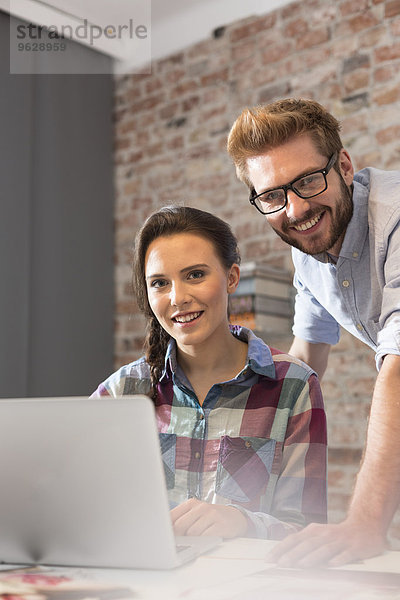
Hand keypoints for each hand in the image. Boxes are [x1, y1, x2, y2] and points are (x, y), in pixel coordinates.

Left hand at [171, 498, 247, 537]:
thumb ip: (181, 520)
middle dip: (179, 537)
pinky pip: (205, 537)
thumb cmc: (211, 518)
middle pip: (180, 525)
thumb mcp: (196, 514)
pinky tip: (208, 538)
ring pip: (192, 533)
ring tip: (200, 537)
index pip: (172, 516)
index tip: (164, 537)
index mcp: (191, 503)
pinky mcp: (221, 525)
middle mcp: (201, 507)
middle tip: (183, 542)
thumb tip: (165, 534)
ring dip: (194, 540)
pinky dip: (204, 542)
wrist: (235, 518)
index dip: (166, 530)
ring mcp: (212, 515)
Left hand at [267, 519, 386, 567]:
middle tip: (282, 564)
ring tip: (301, 565)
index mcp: (314, 531)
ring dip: (312, 557)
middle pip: (307, 544)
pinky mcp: (354, 548)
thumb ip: (304, 544)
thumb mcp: (319, 534)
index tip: (269, 559)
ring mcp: (340, 541)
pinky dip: (338, 559)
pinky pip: (346, 555)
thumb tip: (284, 555)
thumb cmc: (336, 535)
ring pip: (324, 549)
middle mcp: (325, 534)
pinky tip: (332, 565)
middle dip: (293, 554)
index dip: (281, 548)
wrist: (365, 526)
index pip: (294, 539)